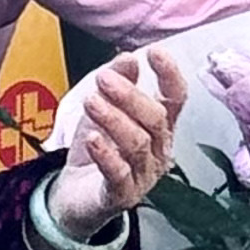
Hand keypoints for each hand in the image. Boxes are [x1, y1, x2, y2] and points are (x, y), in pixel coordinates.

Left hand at [49, 48, 186, 237]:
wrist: (74, 195)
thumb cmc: (96, 150)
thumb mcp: (103, 108)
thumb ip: (118, 82)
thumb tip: (128, 56)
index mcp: (160, 127)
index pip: (176, 99)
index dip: (170, 75)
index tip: (154, 53)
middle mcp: (159, 151)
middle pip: (155, 120)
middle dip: (130, 96)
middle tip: (104, 79)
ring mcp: (144, 176)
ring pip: (137, 144)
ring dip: (114, 119)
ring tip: (91, 102)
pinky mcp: (123, 196)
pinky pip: (119, 174)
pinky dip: (107, 155)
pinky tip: (94, 139)